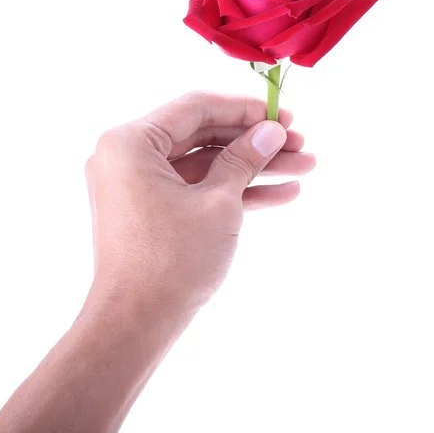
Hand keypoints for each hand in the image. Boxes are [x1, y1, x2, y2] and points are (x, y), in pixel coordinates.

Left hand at [85, 92, 315, 315]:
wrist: (136, 325)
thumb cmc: (171, 261)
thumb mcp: (219, 203)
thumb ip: (245, 159)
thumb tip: (272, 131)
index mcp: (132, 142)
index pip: (196, 108)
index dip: (245, 109)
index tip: (283, 116)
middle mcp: (130, 157)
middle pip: (205, 135)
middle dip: (255, 141)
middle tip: (299, 143)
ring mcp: (141, 184)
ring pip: (207, 164)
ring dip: (254, 167)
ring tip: (303, 167)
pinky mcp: (154, 208)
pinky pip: (198, 188)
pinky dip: (234, 190)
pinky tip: (281, 192)